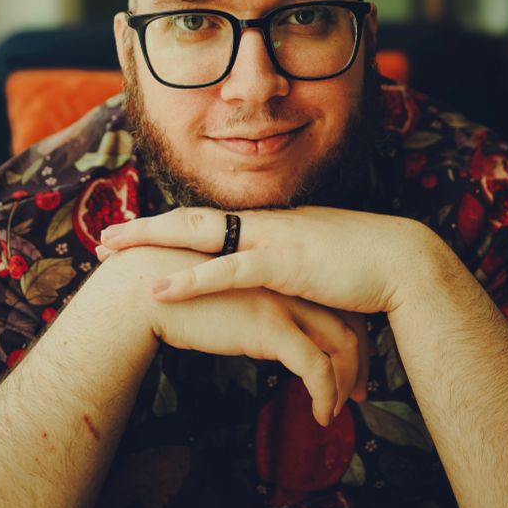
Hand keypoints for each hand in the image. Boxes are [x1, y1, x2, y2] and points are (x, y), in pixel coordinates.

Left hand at [98, 206, 431, 315]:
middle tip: (105, 237)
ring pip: (197, 234)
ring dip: (150, 240)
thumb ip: (291, 264)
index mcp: (271, 223)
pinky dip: (188, 279)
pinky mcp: (282, 264)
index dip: (172, 225)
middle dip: (145, 226)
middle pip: (192, 218)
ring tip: (110, 249)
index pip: (212, 221)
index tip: (140, 232)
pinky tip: (158, 289)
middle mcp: (264, 223)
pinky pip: (225, 271)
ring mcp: (271, 239)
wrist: (402, 260)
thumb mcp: (318, 259)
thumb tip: (276, 278)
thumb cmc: (364, 265)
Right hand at [103, 244, 370, 425]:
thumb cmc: (174, 297)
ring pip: (340, 345)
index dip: (349, 335)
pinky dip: (326, 395)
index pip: (333, 303)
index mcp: (280, 273)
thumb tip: (263, 337)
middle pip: (347, 322)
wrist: (142, 292)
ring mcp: (282, 302)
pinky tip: (321, 415)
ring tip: (338, 411)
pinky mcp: (269, 326)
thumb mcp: (225, 298)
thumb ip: (251, 310)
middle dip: (360, 362)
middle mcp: (288, 283)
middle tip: (361, 395)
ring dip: (345, 384)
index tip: (352, 367)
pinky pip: (315, 367)